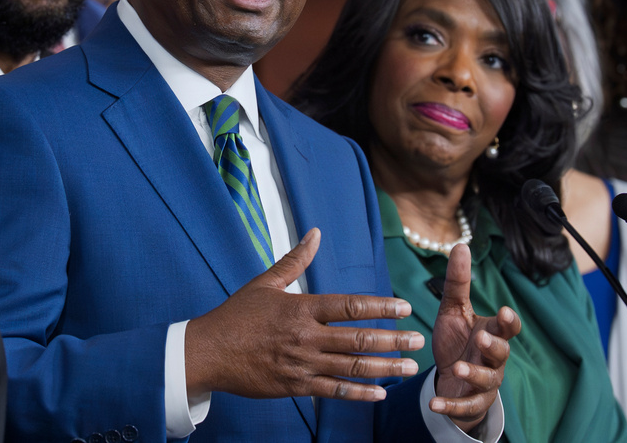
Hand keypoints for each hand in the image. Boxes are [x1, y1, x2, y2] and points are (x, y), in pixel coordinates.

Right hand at [185, 228, 424, 400]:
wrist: (208, 352)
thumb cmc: (236, 315)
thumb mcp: (264, 283)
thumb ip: (294, 260)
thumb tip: (315, 233)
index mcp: (300, 308)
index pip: (349, 306)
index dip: (381, 307)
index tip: (404, 308)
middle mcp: (305, 337)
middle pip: (357, 339)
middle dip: (393, 340)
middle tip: (418, 340)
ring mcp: (301, 364)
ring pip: (351, 368)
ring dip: (384, 367)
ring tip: (410, 367)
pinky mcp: (295, 387)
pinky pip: (333, 391)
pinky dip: (359, 393)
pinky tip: (380, 393)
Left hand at [430, 243, 520, 431]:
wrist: (451, 377)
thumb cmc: (457, 339)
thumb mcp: (453, 310)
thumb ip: (457, 282)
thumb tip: (460, 245)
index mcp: (492, 333)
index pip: (507, 327)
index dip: (509, 321)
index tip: (504, 311)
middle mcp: (493, 358)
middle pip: (502, 353)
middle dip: (494, 346)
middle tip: (483, 337)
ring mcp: (484, 381)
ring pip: (487, 380)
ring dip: (475, 374)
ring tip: (460, 368)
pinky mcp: (471, 402)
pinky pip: (465, 406)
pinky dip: (451, 406)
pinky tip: (435, 404)